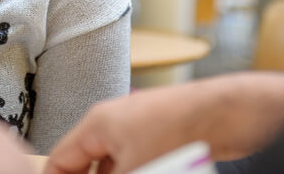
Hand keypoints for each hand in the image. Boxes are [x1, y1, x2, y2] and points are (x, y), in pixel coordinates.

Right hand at [44, 72, 283, 173]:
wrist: (224, 115)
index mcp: (96, 124)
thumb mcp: (131, 169)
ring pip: (113, 166)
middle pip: (86, 165)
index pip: (59, 160)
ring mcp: (136, 129)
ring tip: (144, 173)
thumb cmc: (178, 127)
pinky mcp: (159, 138)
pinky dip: (137, 172)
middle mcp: (112, 123)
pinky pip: (136, 163)